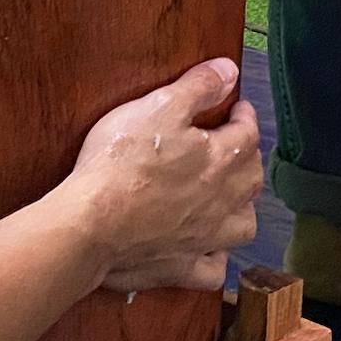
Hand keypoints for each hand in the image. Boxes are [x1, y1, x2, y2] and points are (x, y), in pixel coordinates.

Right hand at [71, 58, 262, 291]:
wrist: (90, 226)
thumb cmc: (120, 162)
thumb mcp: (157, 107)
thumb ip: (197, 87)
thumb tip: (229, 71)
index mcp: (219, 159)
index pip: (247, 133)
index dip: (244, 116)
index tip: (237, 108)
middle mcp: (221, 201)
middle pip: (251, 178)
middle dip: (246, 157)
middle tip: (231, 144)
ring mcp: (204, 238)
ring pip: (243, 224)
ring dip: (241, 207)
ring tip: (226, 195)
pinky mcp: (181, 267)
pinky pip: (212, 270)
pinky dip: (216, 258)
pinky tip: (208, 248)